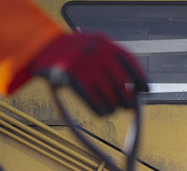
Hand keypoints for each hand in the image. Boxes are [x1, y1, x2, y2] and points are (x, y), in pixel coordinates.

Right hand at [27, 33, 148, 114]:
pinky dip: (100, 110)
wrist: (41, 46)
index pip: (130, 62)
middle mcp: (97, 52)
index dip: (140, 78)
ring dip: (113, 106)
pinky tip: (101, 113)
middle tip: (125, 105)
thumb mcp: (94, 46)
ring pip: (109, 94)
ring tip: (112, 109)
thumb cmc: (73, 51)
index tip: (145, 90)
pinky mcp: (73, 79)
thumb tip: (138, 89)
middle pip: (121, 83)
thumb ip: (112, 61)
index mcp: (105, 42)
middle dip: (126, 97)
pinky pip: (94, 101)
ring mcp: (85, 65)